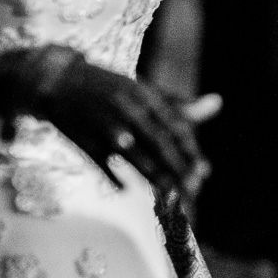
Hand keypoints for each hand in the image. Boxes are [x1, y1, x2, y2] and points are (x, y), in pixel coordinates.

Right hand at [3, 46, 219, 202]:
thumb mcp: (143, 90)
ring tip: (172, 196)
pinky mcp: (86, 142)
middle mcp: (128, 111)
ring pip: (136, 158)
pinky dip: (115, 179)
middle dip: (178, 168)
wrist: (60, 81)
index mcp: (145, 96)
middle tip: (194, 189)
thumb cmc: (110, 88)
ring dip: (155, 179)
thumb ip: (178, 104)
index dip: (190, 150)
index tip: (204, 170)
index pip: (175, 126)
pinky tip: (126, 190)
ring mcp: (106, 128)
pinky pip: (105, 166)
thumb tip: (217, 103)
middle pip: (160, 144)